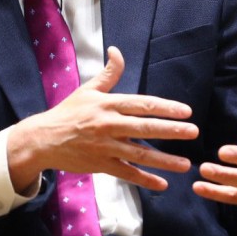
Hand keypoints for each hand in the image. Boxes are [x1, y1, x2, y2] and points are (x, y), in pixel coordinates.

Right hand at [7, 46, 197, 192]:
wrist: (43, 139)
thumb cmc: (68, 112)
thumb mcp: (88, 90)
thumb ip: (109, 74)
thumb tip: (117, 51)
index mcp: (108, 105)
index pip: (142, 105)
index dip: (165, 107)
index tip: (186, 111)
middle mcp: (108, 125)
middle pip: (144, 128)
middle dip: (171, 130)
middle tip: (193, 132)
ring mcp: (105, 147)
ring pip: (139, 154)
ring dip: (164, 160)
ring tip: (185, 164)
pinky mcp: (101, 165)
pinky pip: (127, 174)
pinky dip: (145, 180)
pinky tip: (163, 184)